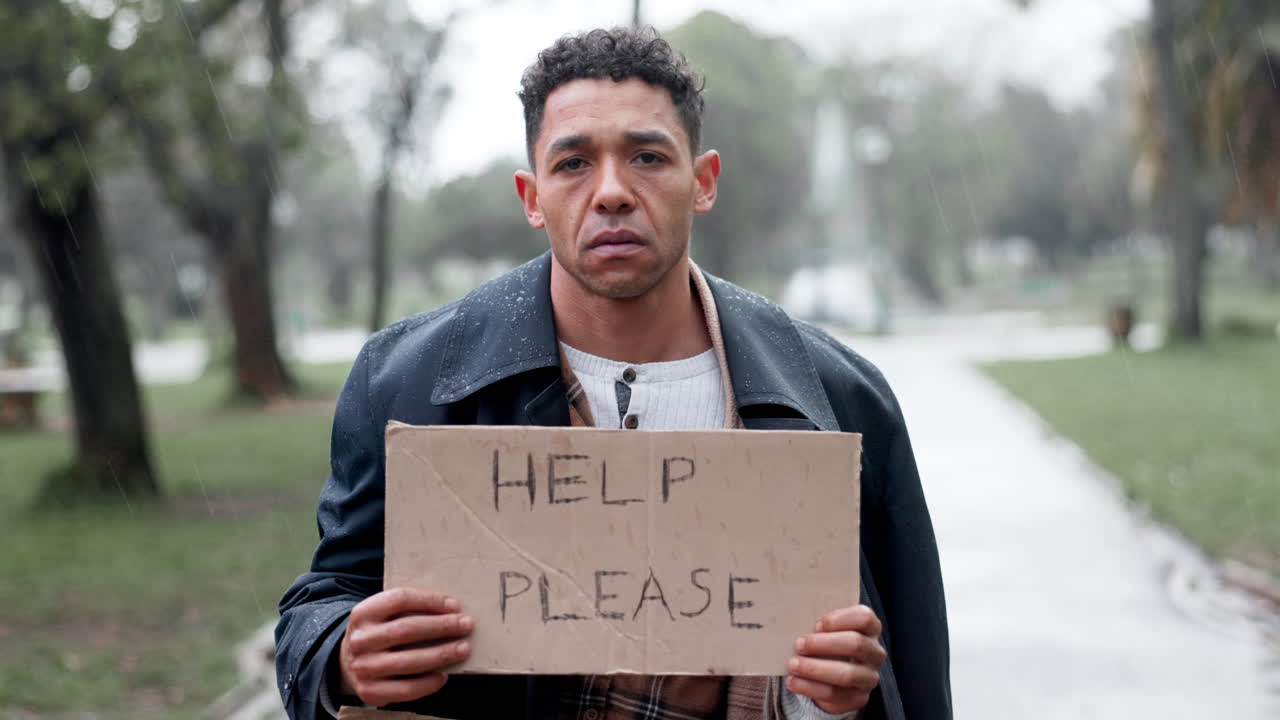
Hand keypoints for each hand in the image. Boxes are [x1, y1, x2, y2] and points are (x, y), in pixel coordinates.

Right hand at [339, 588, 473, 706]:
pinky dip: (428, 683)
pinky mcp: (369, 691)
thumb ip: (409, 609)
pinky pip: (405, 689)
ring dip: (440, 654)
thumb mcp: (383, 614)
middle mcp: (360, 639)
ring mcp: (362, 667)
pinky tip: (443, 675)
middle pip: (406, 629)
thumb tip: (452, 609)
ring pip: (407, 661)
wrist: (349, 662)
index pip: (400, 599)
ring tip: (463, 649)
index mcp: (364, 613)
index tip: (454, 605)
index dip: (430, 601)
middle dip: (441, 626)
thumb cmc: (379, 632)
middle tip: (466, 625)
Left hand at [786, 604, 885, 714]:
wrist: (831, 675)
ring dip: (815, 669)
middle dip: (824, 644)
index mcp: (870, 629)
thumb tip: (795, 620)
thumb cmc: (827, 641)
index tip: (817, 624)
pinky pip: (834, 694)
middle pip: (856, 644)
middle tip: (799, 644)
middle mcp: (875, 653)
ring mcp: (869, 677)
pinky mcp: (858, 698)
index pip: (864, 618)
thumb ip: (819, 624)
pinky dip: (809, 687)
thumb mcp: (827, 629)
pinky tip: (793, 681)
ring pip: (846, 674)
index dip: (840, 620)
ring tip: (793, 665)